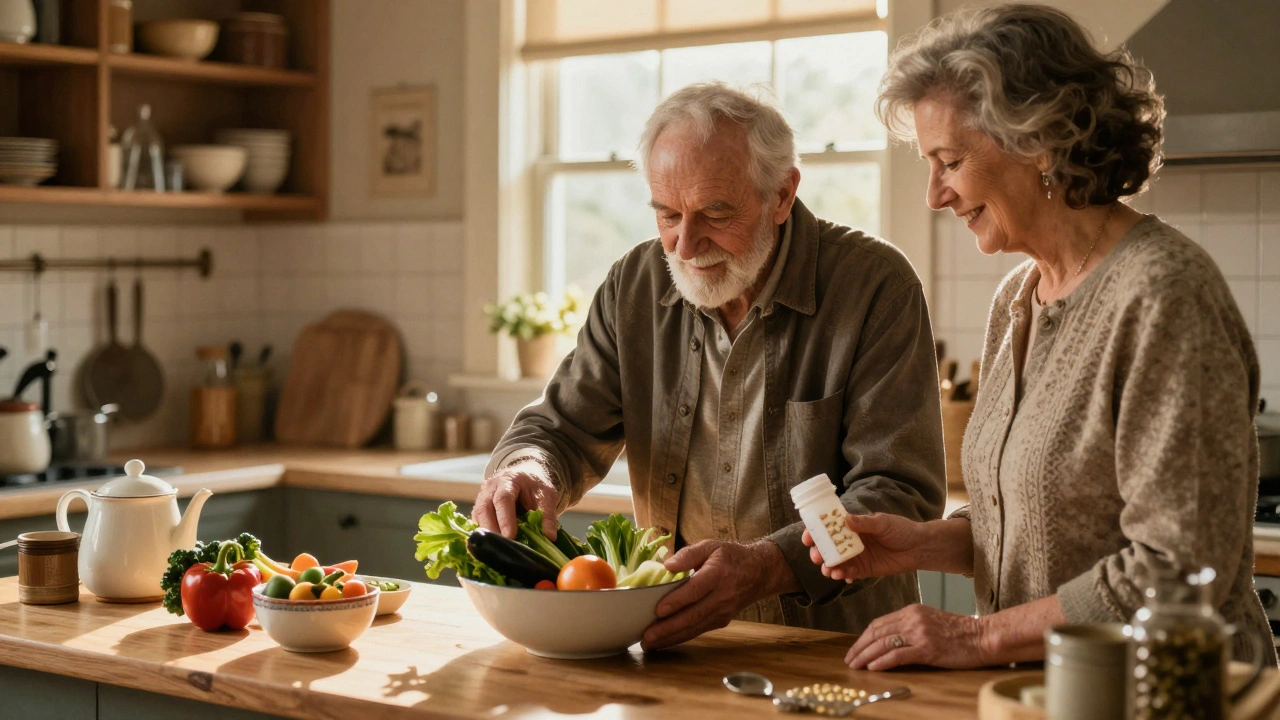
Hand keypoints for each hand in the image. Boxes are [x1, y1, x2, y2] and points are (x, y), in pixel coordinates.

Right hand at [471, 467, 558, 539]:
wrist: (526, 477)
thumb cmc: (535, 486)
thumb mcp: (547, 496)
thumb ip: (548, 515)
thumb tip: (550, 537)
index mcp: (508, 480)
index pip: (503, 499)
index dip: (505, 518)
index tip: (510, 536)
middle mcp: (491, 487)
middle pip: (485, 508)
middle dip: (492, 529)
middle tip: (503, 546)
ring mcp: (482, 497)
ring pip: (478, 516)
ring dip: (487, 533)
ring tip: (500, 549)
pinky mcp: (480, 509)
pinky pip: (477, 522)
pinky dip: (485, 534)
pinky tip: (494, 545)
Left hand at [640, 540, 779, 650]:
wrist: (759, 572)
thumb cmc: (730, 557)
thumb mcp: (710, 546)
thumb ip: (688, 554)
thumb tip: (667, 566)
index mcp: (718, 573)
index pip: (696, 590)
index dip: (677, 601)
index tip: (658, 610)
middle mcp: (722, 596)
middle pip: (694, 614)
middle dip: (669, 628)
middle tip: (647, 636)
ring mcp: (723, 611)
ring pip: (695, 627)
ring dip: (671, 637)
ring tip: (649, 643)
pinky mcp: (721, 621)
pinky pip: (698, 630)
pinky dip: (680, 637)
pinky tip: (664, 641)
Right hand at [801, 513, 929, 581]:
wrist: (918, 547)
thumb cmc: (901, 530)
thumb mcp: (883, 523)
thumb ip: (865, 523)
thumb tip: (846, 520)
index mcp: (852, 526)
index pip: (829, 528)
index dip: (815, 532)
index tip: (807, 537)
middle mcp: (850, 541)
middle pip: (828, 547)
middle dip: (818, 552)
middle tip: (816, 556)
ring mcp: (856, 556)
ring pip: (835, 562)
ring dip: (828, 566)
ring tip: (828, 569)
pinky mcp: (864, 570)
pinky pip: (848, 573)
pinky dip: (842, 575)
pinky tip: (842, 576)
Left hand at [845, 604, 990, 669]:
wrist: (983, 636)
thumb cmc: (960, 633)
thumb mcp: (930, 622)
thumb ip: (910, 627)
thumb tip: (888, 641)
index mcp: (911, 611)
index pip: (879, 623)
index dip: (863, 637)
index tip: (855, 648)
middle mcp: (912, 619)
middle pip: (876, 632)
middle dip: (859, 647)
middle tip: (849, 660)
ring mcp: (919, 633)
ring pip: (883, 643)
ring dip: (866, 656)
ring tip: (856, 666)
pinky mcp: (927, 648)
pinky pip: (898, 654)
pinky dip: (882, 661)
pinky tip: (873, 668)